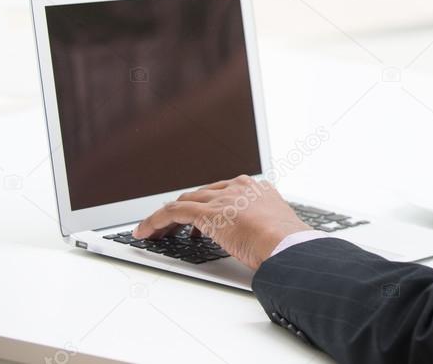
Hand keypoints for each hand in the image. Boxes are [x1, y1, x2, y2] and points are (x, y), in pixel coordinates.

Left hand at [132, 175, 311, 269]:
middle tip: (171, 226)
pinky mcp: (206, 213)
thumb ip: (263, 228)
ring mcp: (222, 198)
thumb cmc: (288, 244)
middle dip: (183, 211)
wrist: (287, 245)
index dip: (206, 205)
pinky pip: (171, 212)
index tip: (199, 219)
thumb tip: (258, 244)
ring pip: (182, 202)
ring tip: (155, 231)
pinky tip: (145, 232)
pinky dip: (154, 221)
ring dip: (165, 218)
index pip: (221, 192)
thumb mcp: (275, 229)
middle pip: (200, 195)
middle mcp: (238, 187)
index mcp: (257, 189)